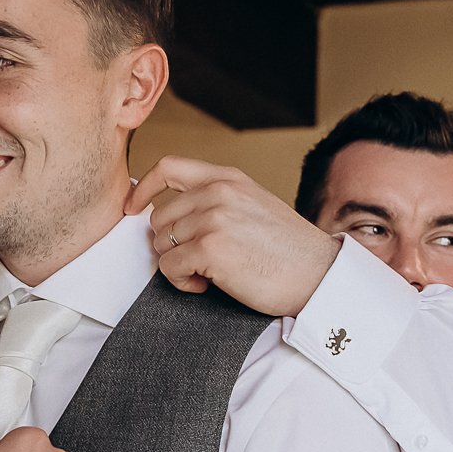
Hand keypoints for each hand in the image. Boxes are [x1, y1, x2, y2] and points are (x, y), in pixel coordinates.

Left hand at [128, 156, 341, 316]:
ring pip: (161, 245)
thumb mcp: (254, 205)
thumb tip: (173, 216)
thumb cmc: (289, 250)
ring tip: (208, 274)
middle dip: (169, 244)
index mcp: (228, 178)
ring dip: (178, 266)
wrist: (319, 275)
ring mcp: (213, 218)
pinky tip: (207, 285)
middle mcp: (218, 192)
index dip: (144, 188)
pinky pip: (170, 267)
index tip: (133, 208)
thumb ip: (218, 200)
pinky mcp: (211, 248)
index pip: (169, 167)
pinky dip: (182, 282)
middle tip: (196, 261)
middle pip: (159, 217)